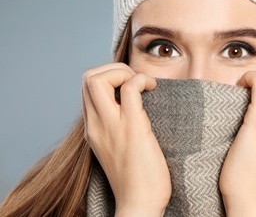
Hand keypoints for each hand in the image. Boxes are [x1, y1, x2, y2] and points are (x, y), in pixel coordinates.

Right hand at [82, 63, 170, 215]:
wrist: (139, 204)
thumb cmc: (135, 178)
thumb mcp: (116, 148)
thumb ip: (115, 126)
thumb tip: (129, 106)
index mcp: (93, 128)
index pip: (86, 88)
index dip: (107, 77)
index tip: (128, 85)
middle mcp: (96, 124)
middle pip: (88, 77)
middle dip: (113, 68)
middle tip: (133, 80)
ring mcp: (111, 125)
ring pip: (100, 78)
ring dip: (124, 71)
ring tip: (142, 84)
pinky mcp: (132, 128)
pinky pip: (130, 88)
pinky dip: (141, 80)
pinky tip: (153, 89)